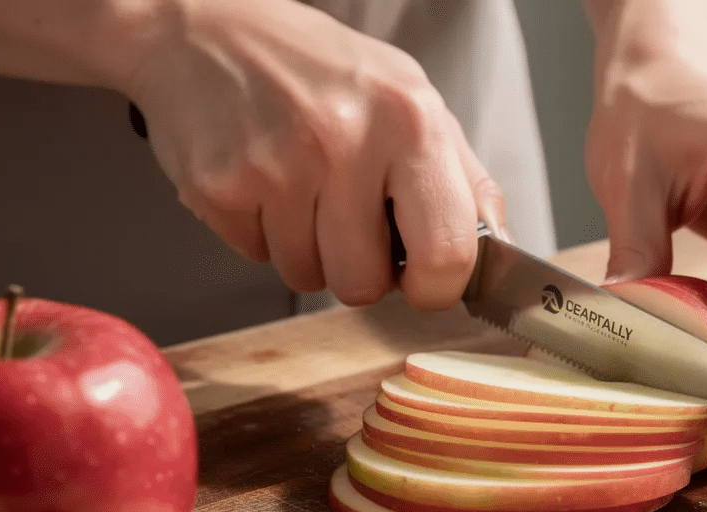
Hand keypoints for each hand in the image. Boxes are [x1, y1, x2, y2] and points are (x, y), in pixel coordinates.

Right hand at [126, 0, 504, 309]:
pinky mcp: (220, 187)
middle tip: (348, 217)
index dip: (435, 286)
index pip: (447, 255)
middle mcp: (345, 141)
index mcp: (411, 121)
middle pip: (365, 286)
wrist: (208, 29)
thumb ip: (465, 180)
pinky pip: (257, 258)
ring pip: (307, 277)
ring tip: (301, 188)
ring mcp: (276, 165)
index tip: (422, 278)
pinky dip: (262, 232)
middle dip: (359, 268)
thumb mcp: (412, 100)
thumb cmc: (321, 70)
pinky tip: (263, 181)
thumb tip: (499, 253)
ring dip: (307, 249)